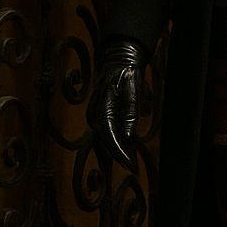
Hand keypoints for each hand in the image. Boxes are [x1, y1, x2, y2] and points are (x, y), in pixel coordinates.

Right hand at [87, 36, 146, 172]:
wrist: (119, 58)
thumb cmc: (127, 73)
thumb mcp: (133, 92)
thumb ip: (130, 115)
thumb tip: (128, 137)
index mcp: (102, 109)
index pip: (110, 137)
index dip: (120, 153)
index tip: (131, 165)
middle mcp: (94, 114)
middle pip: (105, 141)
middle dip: (119, 155)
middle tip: (133, 167)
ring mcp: (94, 114)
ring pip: (105, 138)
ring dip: (116, 149)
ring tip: (130, 160)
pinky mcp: (97, 113)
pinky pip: (105, 131)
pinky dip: (114, 140)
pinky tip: (125, 146)